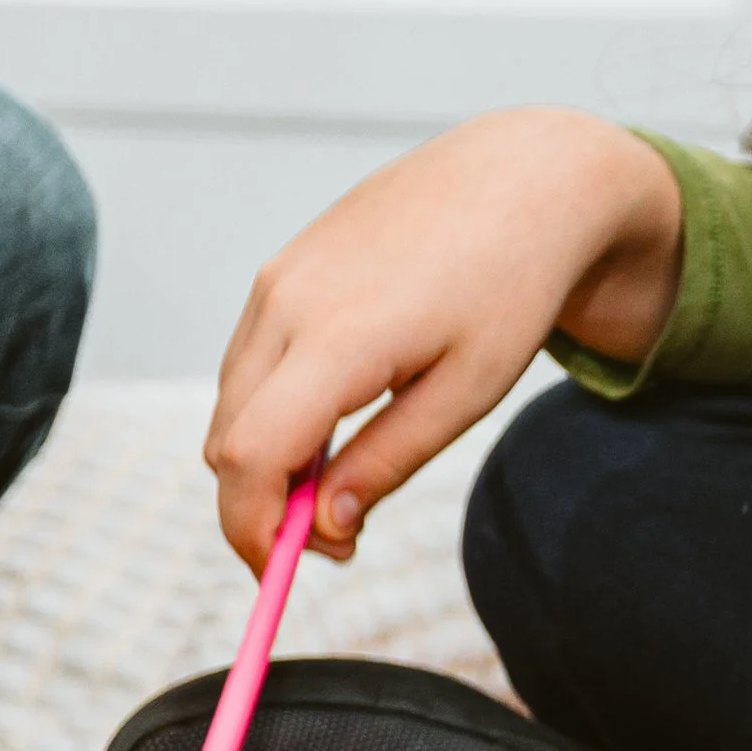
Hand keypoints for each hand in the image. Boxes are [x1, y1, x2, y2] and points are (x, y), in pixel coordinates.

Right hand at [207, 109, 681, 570]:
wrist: (523, 179)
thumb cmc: (513, 284)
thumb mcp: (469, 391)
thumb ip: (388, 460)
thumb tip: (326, 526)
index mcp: (339, 338)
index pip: (249, 457)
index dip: (254, 530)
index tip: (289, 571)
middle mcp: (288, 303)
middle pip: (228, 439)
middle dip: (263, 504)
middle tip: (338, 537)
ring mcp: (278, 279)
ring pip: (234, 401)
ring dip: (268, 457)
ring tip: (347, 477)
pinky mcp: (283, 268)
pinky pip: (253, 361)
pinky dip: (274, 408)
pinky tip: (339, 418)